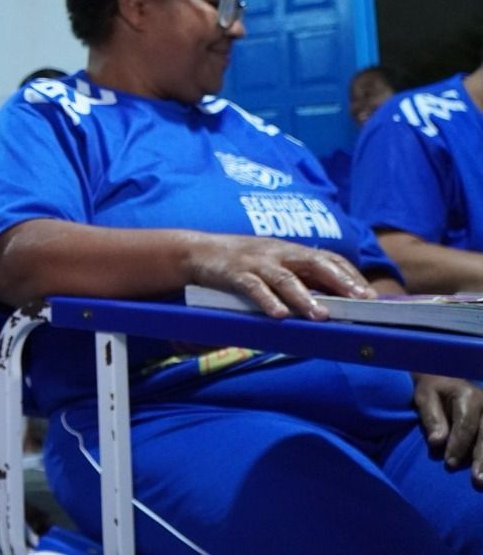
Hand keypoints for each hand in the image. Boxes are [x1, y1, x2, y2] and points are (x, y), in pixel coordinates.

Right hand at [184, 233, 373, 318]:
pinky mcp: (235, 273)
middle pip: (314, 263)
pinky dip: (267, 300)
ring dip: (305, 297)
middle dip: (339, 281)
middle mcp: (278, 253)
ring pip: (286, 278)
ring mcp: (256, 263)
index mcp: (290, 251)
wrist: (197, 250)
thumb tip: (332, 303)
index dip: (350, 275)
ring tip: (321, 315)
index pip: (328, 258)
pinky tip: (278, 315)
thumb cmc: (241, 262)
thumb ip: (298, 278)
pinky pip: (253, 287)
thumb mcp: (272, 264)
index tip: (370, 294)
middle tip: (360, 300)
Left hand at [414, 374, 482, 488]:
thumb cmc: (432, 390)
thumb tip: (437, 442)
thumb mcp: (425, 397)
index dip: (458, 445)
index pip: (466, 425)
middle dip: (482, 459)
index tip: (449, 463)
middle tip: (477, 479)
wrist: (445, 380)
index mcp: (469, 396)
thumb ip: (432, 418)